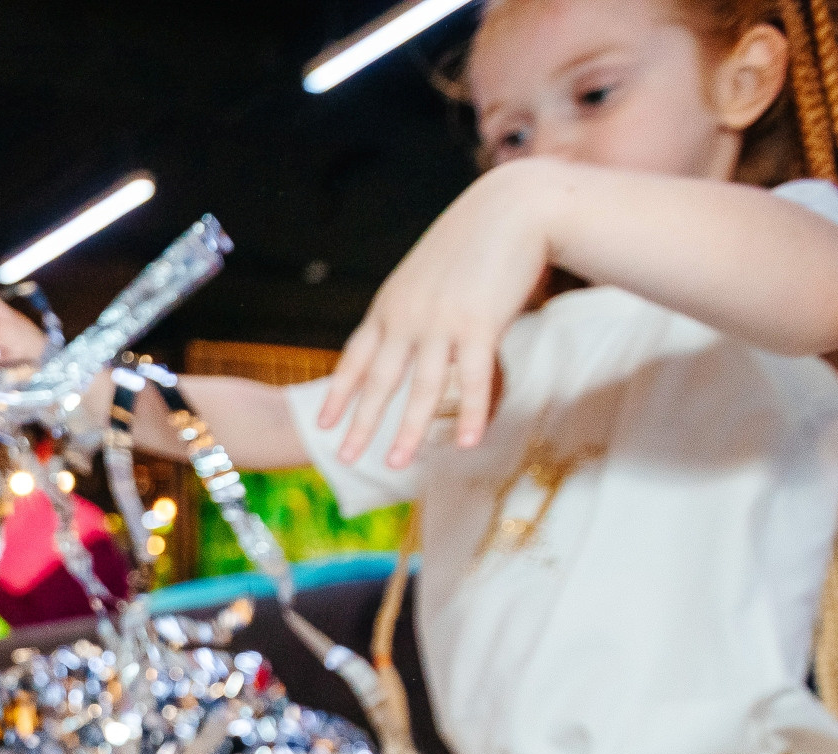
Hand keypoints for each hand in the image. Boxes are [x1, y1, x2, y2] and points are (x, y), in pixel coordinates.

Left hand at [319, 160, 554, 467]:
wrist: (514, 205)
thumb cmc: (475, 237)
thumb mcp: (427, 272)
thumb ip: (412, 305)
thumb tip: (408, 334)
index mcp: (391, 305)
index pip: (356, 358)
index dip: (339, 393)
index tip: (323, 423)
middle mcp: (409, 318)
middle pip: (379, 381)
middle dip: (361, 423)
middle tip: (343, 457)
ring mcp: (442, 323)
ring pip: (422, 388)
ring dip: (408, 430)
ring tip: (396, 463)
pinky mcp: (481, 325)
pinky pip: (474, 380)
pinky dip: (471, 413)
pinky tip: (467, 442)